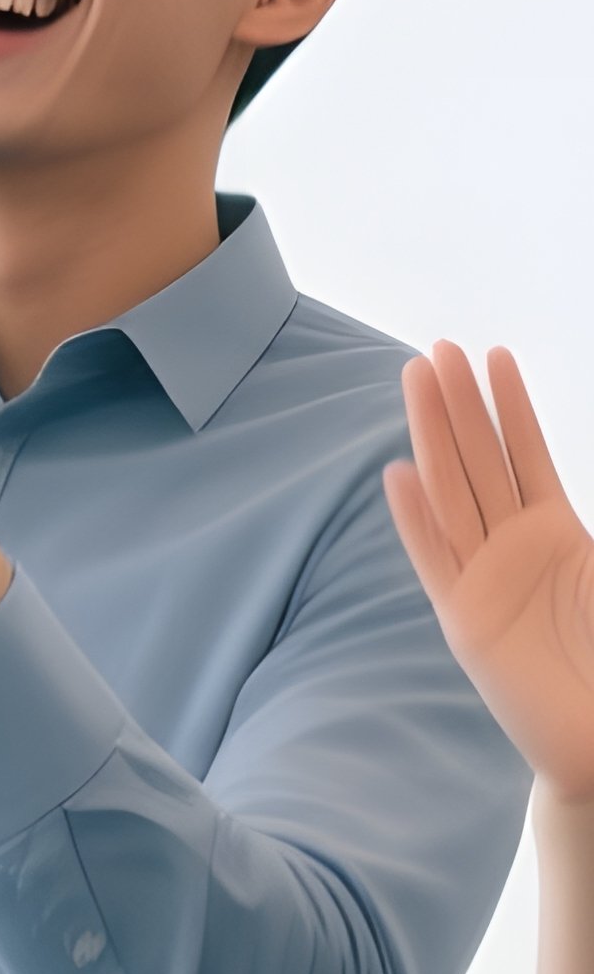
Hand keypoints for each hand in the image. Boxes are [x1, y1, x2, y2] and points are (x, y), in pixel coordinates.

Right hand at [384, 343, 593, 802]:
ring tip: (416, 383)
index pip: (527, 457)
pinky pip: (435, 561)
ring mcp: (484, 582)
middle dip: (458, 405)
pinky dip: (416, 520)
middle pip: (478, 463)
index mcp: (557, 537)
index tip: (493, 355)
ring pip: (453, 494)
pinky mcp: (465, 622)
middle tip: (436, 350)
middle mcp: (512, 550)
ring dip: (433, 437)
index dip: (511, 407)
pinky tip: (399, 475)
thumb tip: (585, 510)